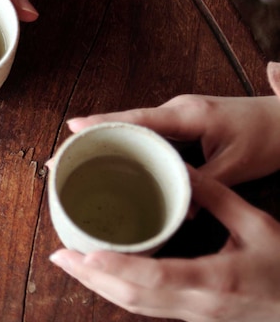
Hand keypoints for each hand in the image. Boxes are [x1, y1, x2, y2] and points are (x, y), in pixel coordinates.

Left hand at [50, 168, 279, 321]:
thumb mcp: (257, 224)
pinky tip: (102, 276)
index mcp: (217, 279)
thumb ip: (214, 195)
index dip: (119, 268)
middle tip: (59, 254)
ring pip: (136, 306)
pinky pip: (148, 307)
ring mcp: (196, 315)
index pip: (158, 277)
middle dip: (92, 279)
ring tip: (69, 263)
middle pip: (134, 297)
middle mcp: (200, 303)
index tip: (87, 255)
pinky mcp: (195, 318)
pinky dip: (119, 291)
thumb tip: (177, 166)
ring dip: (99, 287)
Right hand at [66, 79, 279, 187]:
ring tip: (76, 160)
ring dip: (107, 142)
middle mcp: (177, 110)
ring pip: (135, 128)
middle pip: (126, 122)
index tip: (71, 127)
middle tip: (61, 156)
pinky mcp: (183, 124)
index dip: (102, 123)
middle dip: (92, 136)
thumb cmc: (269, 135)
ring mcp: (179, 116)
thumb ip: (206, 187)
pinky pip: (148, 134)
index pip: (136, 118)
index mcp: (188, 114)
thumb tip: (178, 211)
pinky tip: (113, 162)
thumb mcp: (238, 167)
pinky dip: (128, 145)